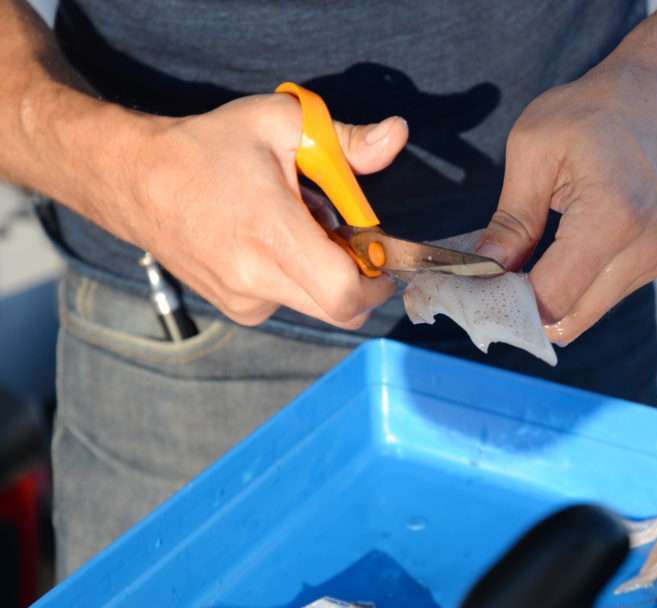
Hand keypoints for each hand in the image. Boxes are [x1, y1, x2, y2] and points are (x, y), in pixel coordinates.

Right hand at [107, 94, 407, 327]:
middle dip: (361, 280)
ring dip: (326, 274)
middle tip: (349, 238)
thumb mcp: (280, 123)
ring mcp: (243, 300)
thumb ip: (347, 139)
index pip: (345, 294)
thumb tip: (397, 136)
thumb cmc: (207, 147)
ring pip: (316, 305)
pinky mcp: (236, 308)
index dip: (378, 284)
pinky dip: (298, 278)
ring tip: (297, 228)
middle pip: (340, 310)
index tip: (383, 259)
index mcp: (272, 235)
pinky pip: (289, 302)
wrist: (134, 179)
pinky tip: (272, 242)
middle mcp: (256, 279)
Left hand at [476, 60, 656, 345]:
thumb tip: (481, 271)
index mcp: (613, 218)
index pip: (552, 297)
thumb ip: (509, 220)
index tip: (477, 289)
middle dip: (524, 311)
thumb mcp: (535, 149)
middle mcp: (645, 248)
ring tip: (522, 268)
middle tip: (491, 286)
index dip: (507, 302)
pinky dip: (575, 288)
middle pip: (570, 318)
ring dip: (551, 301)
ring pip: (586, 313)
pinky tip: (557, 258)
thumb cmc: (597, 109)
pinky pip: (605, 295)